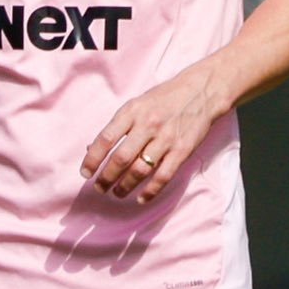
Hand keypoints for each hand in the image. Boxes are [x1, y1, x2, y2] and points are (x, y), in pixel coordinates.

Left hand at [80, 63, 223, 203]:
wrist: (202, 91)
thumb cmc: (165, 98)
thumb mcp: (138, 103)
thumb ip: (119, 125)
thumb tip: (93, 149)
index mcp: (132, 111)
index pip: (106, 139)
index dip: (92, 158)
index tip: (85, 172)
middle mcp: (148, 125)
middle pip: (121, 158)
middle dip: (106, 178)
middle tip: (99, 188)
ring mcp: (166, 139)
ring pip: (140, 170)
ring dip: (125, 186)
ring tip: (117, 193)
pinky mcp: (182, 150)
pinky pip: (163, 176)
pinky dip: (150, 191)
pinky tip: (141, 198)